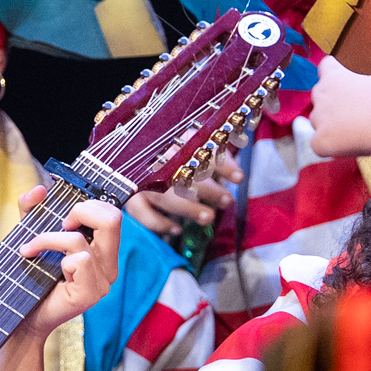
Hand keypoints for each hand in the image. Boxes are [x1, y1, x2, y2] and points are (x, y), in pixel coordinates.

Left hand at [11, 189, 121, 341]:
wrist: (22, 317)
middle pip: (113, 218)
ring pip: (82, 239)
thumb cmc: (30, 279)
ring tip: (30, 249)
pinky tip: (38, 267)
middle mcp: (109, 266)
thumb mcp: (31, 236)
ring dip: (48, 238)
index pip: (113, 214)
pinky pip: (79, 259)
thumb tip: (40, 190)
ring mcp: (103, 282)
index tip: (63, 217)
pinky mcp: (91, 294)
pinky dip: (52, 254)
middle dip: (79, 211)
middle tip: (58, 224)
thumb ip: (33, 211)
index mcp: (103, 252)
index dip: (88, 205)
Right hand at [125, 149, 242, 236]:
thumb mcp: (192, 151)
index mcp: (171, 141)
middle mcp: (153, 159)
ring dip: (188, 208)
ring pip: (162, 195)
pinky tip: (177, 229)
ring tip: (208, 217)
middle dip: (208, 188)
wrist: (132, 163)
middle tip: (226, 200)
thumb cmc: (174, 160)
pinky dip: (160, 223)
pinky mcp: (131, 198)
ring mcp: (139, 180)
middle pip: (181, 173)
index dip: (220, 163)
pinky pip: (142, 214)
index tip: (239, 177)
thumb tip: (237, 174)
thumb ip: (211, 157)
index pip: (198, 149)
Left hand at [308, 60, 370, 158]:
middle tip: (357, 114)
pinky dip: (332, 146)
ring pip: (318, 122)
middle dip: (334, 105)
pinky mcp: (321, 141)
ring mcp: (318, 117)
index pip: (325, 69)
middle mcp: (320, 92)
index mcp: (333, 72)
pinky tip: (351, 144)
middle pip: (320, 98)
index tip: (347, 87)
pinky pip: (319, 145)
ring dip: (331, 125)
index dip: (337, 79)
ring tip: (358, 130)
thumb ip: (361, 82)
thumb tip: (364, 90)